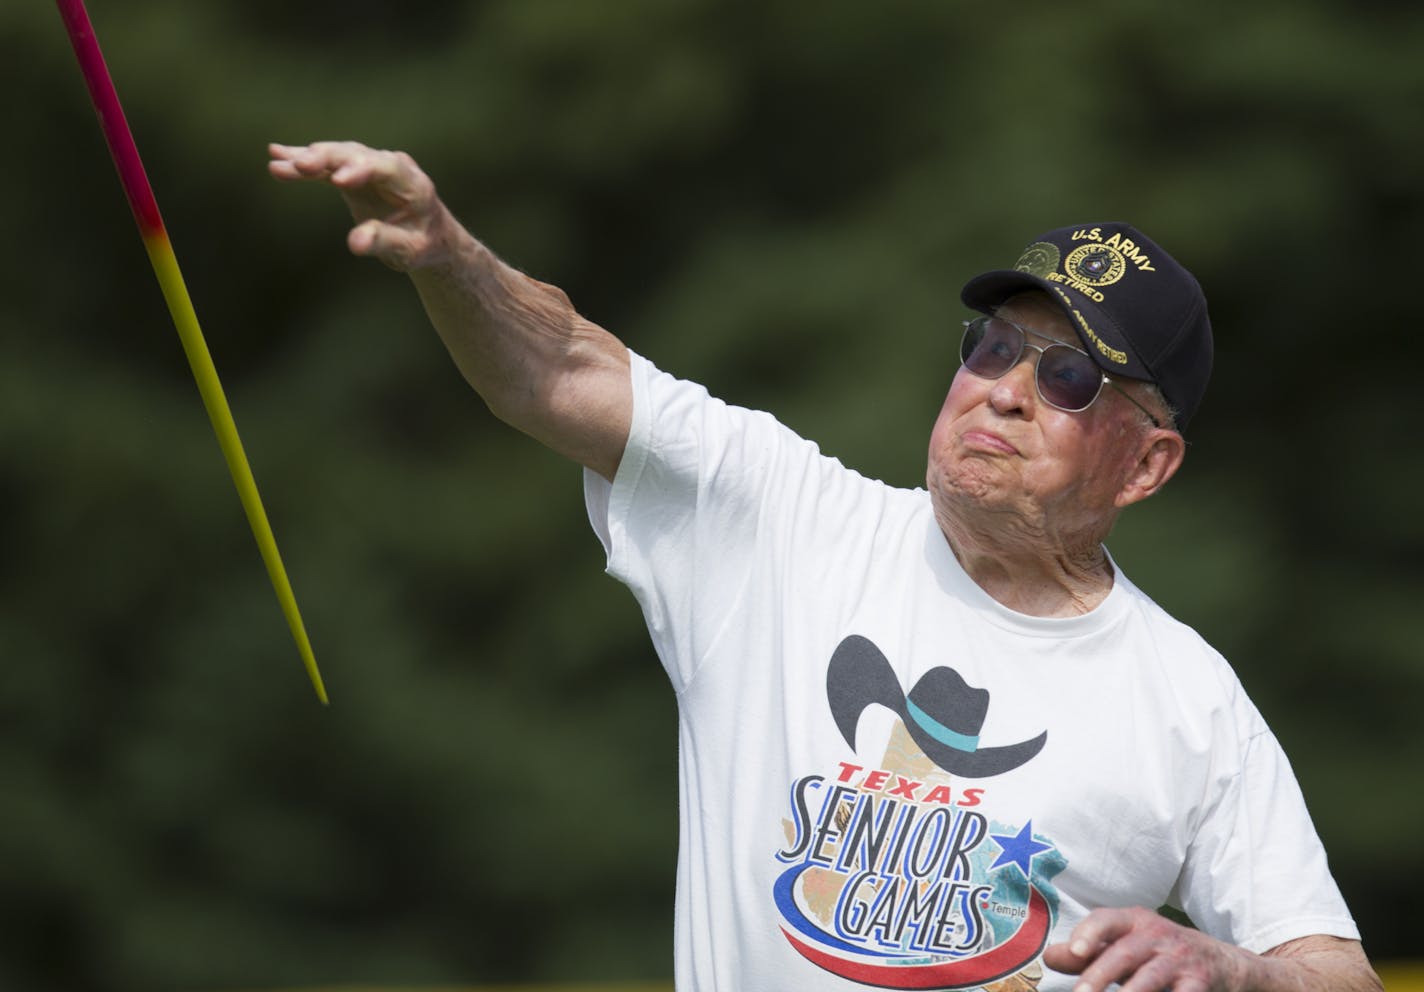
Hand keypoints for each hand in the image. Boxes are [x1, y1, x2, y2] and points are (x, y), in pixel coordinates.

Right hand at [268, 141, 449, 270]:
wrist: (428, 235)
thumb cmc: (422, 244)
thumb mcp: (409, 251)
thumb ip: (384, 243)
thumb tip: (355, 243)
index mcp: (412, 183)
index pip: (386, 168)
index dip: (362, 170)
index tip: (339, 180)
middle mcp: (392, 166)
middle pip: (356, 155)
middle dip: (329, 160)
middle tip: (301, 166)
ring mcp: (371, 166)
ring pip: (338, 156)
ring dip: (308, 159)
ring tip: (278, 164)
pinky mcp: (353, 172)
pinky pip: (327, 165)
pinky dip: (304, 161)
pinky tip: (277, 154)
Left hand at [1043, 907, 1246, 991]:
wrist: (1224, 962)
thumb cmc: (1160, 953)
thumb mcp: (1126, 944)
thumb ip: (1088, 952)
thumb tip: (1049, 956)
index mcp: (1134, 921)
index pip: (1107, 919)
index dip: (1090, 933)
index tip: (1074, 952)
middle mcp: (1158, 935)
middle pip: (1125, 952)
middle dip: (1100, 974)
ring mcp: (1181, 959)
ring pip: (1152, 977)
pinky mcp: (1200, 982)